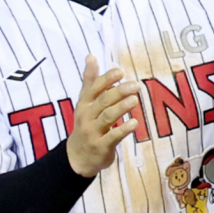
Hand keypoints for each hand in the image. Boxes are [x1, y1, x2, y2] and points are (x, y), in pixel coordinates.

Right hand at [65, 55, 141, 177]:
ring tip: (134, 100)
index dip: (107, 79)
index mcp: (84, 104)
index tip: (120, 72)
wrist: (77, 157)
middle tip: (135, 85)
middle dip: (119, 92)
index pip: (94, 88)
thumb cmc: (86, 125)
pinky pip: (113, 137)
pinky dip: (124, 129)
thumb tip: (91, 56)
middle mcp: (87, 117)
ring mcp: (93, 132)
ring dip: (121, 108)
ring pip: (107, 117)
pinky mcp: (101, 147)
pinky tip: (135, 123)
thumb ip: (90, 81)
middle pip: (103, 101)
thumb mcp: (85, 103)